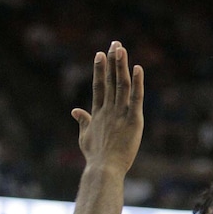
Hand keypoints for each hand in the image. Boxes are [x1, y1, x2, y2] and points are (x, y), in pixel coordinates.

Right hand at [71, 41, 143, 174]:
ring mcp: (120, 114)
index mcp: (98, 114)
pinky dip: (137, 83)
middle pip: (111, 81)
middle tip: (115, 44)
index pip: (99, 87)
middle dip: (112, 61)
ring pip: (122, 85)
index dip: (99, 70)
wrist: (103, 170)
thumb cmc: (95, 158)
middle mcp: (108, 110)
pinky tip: (138, 68)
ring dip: (121, 65)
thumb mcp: (85, 137)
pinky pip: (136, 98)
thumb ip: (83, 121)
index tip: (99, 54)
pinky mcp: (133, 121)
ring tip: (121, 48)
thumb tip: (75, 110)